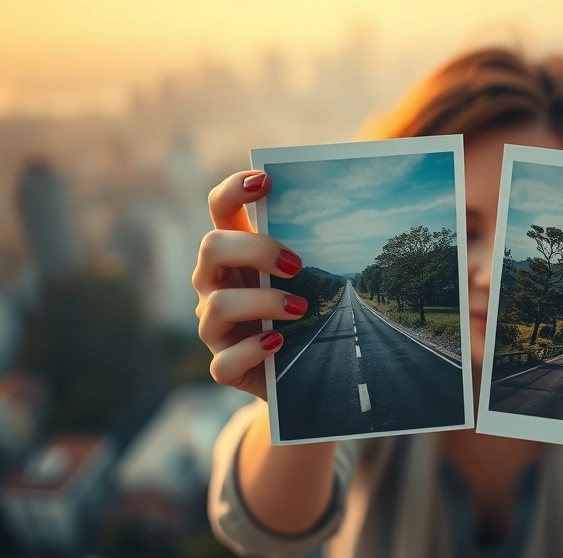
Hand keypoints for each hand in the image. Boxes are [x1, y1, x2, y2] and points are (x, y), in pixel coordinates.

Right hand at [192, 171, 307, 398]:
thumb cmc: (294, 313)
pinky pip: (225, 359)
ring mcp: (213, 326)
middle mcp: (213, 285)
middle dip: (255, 249)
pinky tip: (278, 343)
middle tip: (296, 263)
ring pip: (218, 304)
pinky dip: (254, 349)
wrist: (290, 372)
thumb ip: (306, 252)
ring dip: (264, 302)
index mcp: (231, 255)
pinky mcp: (224, 366)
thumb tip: (350, 218)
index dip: (234, 190)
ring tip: (300, 308)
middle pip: (211, 247)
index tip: (265, 181)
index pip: (219, 209)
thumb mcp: (299, 280)